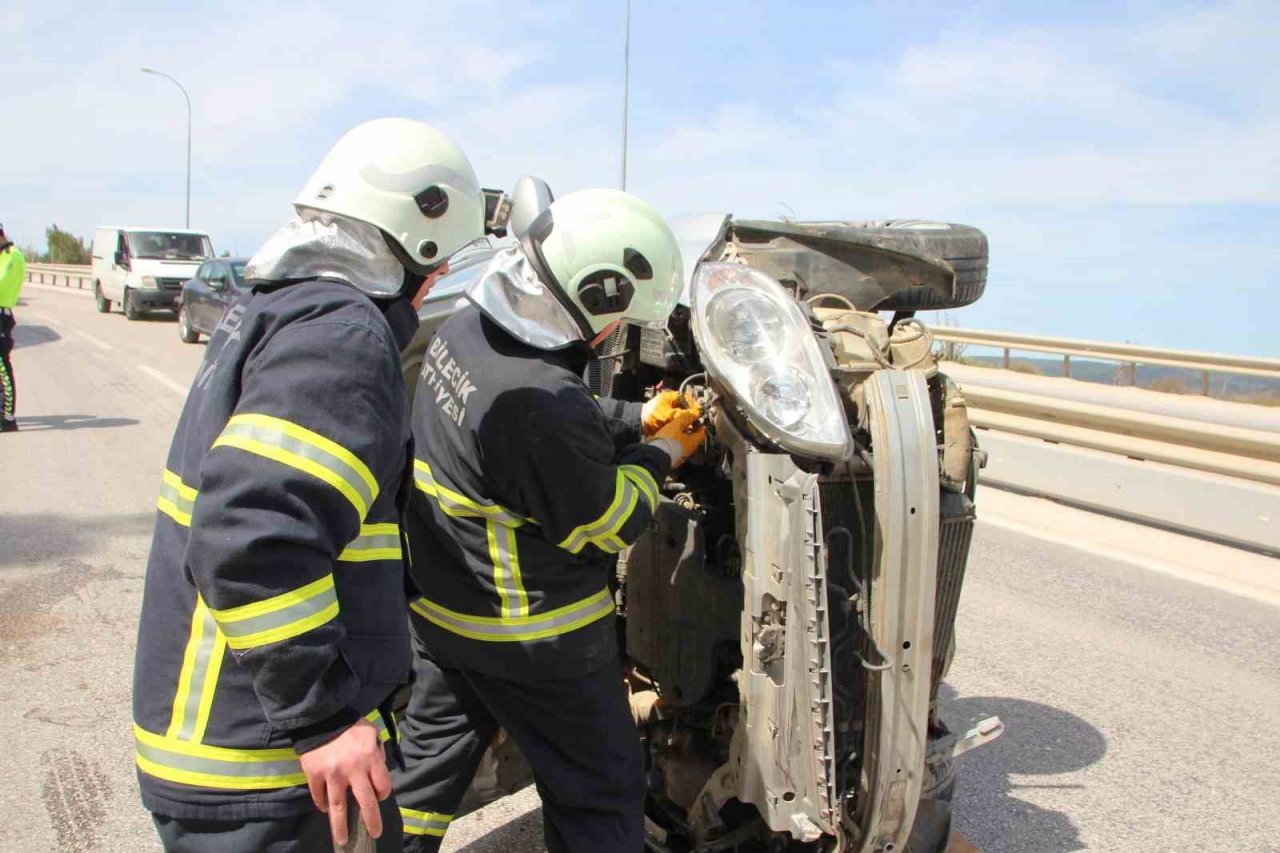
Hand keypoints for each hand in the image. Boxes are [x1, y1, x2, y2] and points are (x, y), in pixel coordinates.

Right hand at [298, 719, 389, 844]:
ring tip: (342, 841)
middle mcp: (353, 769)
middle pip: (365, 802)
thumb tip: (379, 772)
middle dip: (371, 821)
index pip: (382, 786)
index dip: (383, 794)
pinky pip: (318, 796)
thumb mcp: (372, 733)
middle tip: (374, 834)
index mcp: (370, 758)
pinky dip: (322, 805)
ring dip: (340, 826)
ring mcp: (332, 774)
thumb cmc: (350, 726)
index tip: (379, 797)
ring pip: (338, 807)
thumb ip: (378, 752)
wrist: (320, 718)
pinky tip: (325, 810)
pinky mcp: (314, 775)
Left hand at [641, 390, 700, 436]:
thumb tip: (696, 413)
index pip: (687, 398)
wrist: (639, 424)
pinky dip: (682, 424)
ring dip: (687, 420)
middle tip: (697, 420)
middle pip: (686, 407)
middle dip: (691, 414)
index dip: (694, 405)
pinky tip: (686, 429)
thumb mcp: (670, 414)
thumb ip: (684, 414)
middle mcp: (671, 402)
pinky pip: (678, 420)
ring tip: (693, 426)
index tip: (699, 412)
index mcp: (671, 396)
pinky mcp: (667, 418)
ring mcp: (669, 410)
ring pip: (683, 414)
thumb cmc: (651, 415)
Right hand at [650, 409, 705, 465]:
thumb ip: (686, 418)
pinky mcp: (673, 459)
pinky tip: (669, 440)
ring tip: (675, 431)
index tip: (696, 420)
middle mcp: (690, 451)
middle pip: (694, 439)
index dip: (700, 426)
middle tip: (685, 424)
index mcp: (693, 442)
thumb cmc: (668, 441)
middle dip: (690, 431)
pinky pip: (677, 450)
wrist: (656, 457)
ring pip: (685, 445)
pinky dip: (675, 444)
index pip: (702, 433)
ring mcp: (682, 457)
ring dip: (682, 437)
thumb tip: (694, 414)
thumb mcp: (677, 425)